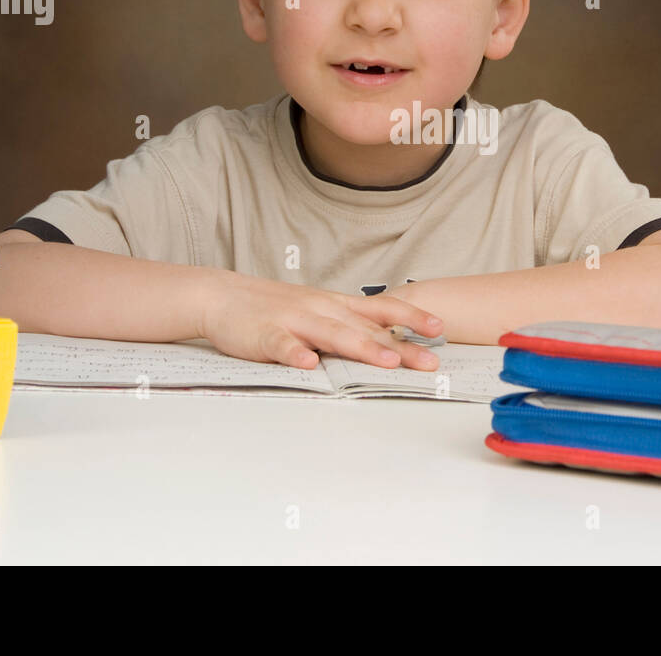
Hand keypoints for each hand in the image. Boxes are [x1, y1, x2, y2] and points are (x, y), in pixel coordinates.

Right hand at [196, 270, 444, 369]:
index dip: (411, 318)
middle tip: (430, 361)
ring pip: (332, 334)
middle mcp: (321, 309)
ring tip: (387, 362)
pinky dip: (296, 354)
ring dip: (361, 347)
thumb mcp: (317, 312)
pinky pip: (282, 346)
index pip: (381, 310)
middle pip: (366, 327)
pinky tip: (309, 364)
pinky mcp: (264, 335)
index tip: (440, 329)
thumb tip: (390, 344)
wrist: (221, 296)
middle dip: (401, 345)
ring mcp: (293, 321)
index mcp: (335, 305)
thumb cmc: (273, 308)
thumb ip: (349, 326)